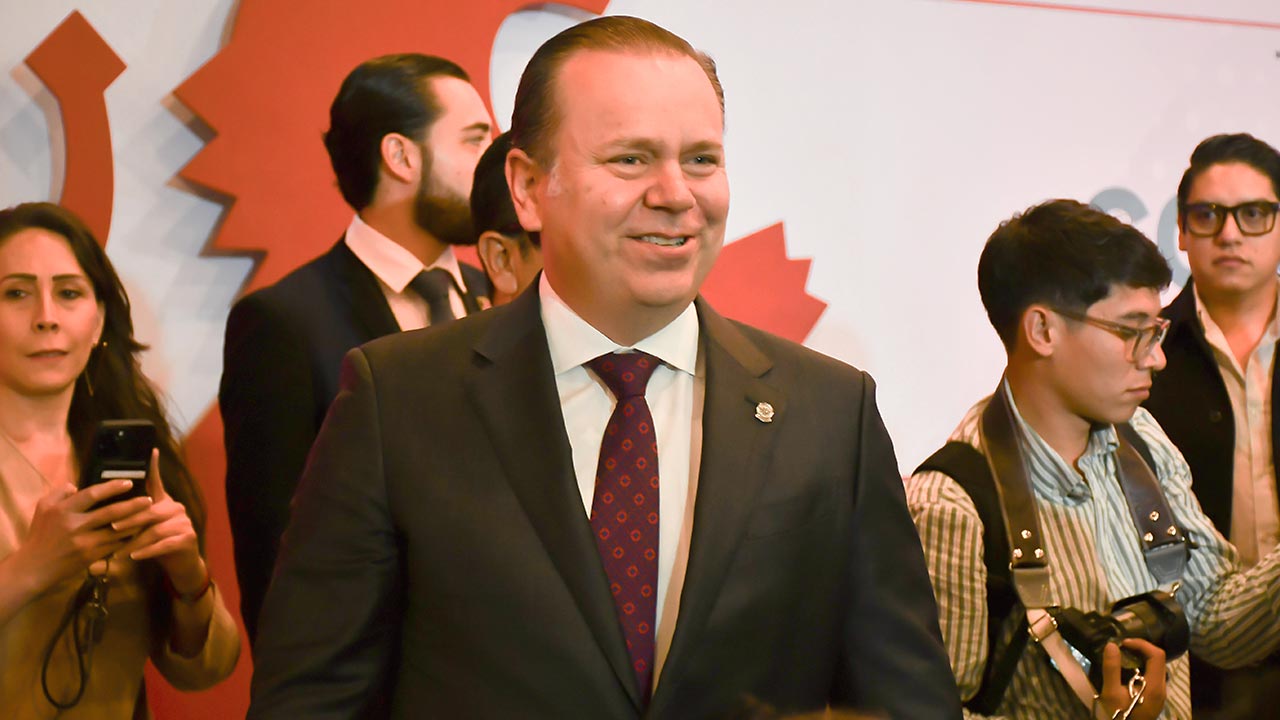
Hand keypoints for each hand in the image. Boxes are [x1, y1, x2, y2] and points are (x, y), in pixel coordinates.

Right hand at [13, 479, 150, 593]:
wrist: (34, 567)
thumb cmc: (40, 535)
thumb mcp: (43, 508)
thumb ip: (59, 493)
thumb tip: (77, 485)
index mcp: (63, 510)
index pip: (92, 494)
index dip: (112, 487)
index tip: (128, 482)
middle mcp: (74, 525)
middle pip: (111, 512)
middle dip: (133, 505)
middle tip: (149, 499)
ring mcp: (83, 542)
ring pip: (117, 531)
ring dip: (135, 523)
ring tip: (149, 515)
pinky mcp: (90, 556)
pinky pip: (114, 545)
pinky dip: (127, 539)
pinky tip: (138, 533)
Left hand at [112, 450, 207, 593]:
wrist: (182, 564)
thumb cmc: (157, 543)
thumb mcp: (145, 527)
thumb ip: (133, 515)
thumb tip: (107, 507)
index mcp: (164, 502)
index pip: (158, 481)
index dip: (154, 466)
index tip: (151, 450)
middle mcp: (176, 508)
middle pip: (149, 511)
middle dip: (128, 520)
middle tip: (111, 528)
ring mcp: (184, 523)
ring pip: (154, 530)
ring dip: (133, 541)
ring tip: (117, 551)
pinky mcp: (187, 539)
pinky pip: (163, 544)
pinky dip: (146, 551)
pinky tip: (134, 556)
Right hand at [1098, 638, 1165, 719]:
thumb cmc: (1119, 716)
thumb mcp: (1110, 693)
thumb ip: (1111, 668)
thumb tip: (1112, 645)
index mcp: (1155, 686)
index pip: (1157, 655)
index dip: (1141, 644)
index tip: (1123, 643)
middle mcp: (1162, 688)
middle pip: (1159, 659)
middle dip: (1141, 648)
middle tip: (1122, 647)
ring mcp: (1160, 694)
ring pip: (1157, 667)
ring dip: (1142, 657)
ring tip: (1123, 656)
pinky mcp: (1155, 698)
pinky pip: (1153, 675)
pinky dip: (1142, 667)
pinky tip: (1127, 671)